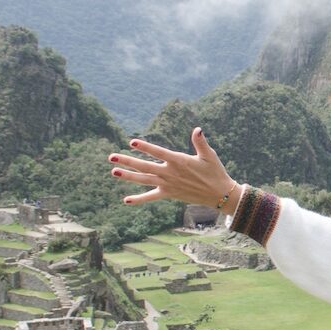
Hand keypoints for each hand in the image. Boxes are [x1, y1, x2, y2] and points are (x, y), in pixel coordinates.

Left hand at [108, 128, 239, 215]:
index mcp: (179, 161)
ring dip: (128, 176)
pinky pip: (151, 197)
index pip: (158, 153)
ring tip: (114, 171)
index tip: (132, 142)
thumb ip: (200, 142)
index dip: (145, 147)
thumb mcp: (209, 155)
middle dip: (127, 161)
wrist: (219, 194)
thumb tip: (197, 129)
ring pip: (144, 180)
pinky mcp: (169, 194)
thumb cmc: (215, 172)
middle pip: (144, 167)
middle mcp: (170, 173)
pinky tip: (126, 200)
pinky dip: (139, 199)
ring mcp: (168, 185)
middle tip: (111, 156)